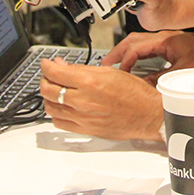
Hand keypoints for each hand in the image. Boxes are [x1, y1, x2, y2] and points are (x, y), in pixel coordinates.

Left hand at [40, 57, 164, 140]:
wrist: (148, 114)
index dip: (46, 66)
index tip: (46, 64)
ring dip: (48, 97)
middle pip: (47, 90)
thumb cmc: (135, 93)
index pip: (55, 73)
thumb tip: (63, 66)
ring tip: (55, 91)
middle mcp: (83, 101)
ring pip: (50, 107)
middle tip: (49, 75)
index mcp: (90, 83)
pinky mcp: (84, 130)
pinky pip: (59, 122)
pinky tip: (61, 107)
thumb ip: (83, 69)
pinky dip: (55, 113)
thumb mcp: (110, 72)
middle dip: (44, 80)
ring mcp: (82, 118)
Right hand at [103, 30, 193, 71]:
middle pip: (132, 41)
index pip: (136, 49)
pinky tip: (133, 65)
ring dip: (125, 52)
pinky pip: (147, 47)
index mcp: (163, 41)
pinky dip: (136, 55)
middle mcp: (162, 37)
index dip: (124, 62)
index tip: (119, 74)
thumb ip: (160, 80)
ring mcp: (165, 40)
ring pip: (138, 42)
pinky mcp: (169, 45)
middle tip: (105, 65)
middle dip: (117, 52)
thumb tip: (142, 88)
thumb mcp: (182, 72)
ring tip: (114, 64)